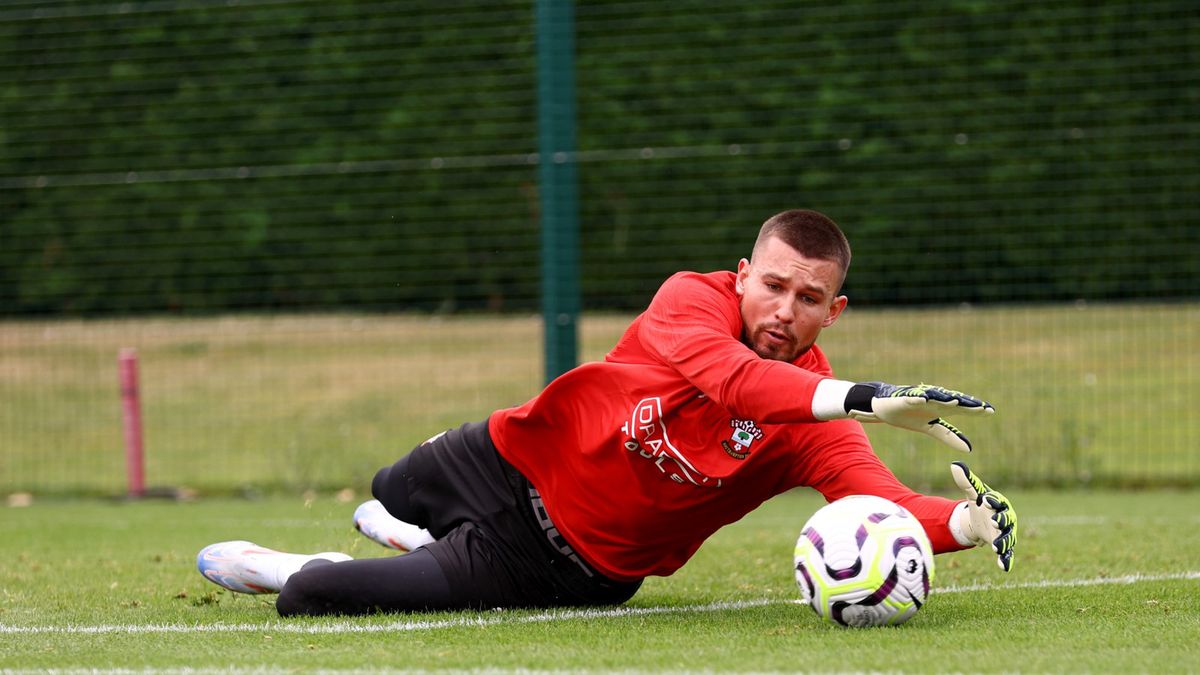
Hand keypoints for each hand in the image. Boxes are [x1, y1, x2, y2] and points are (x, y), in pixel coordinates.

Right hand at [844, 382, 993, 452]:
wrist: (883, 407)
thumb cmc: (908, 415)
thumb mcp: (930, 429)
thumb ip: (949, 436)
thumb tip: (969, 449)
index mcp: (941, 408)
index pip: (962, 408)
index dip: (975, 410)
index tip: (991, 411)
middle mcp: (933, 401)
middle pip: (952, 402)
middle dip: (966, 403)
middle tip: (982, 406)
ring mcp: (920, 398)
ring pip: (935, 398)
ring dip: (945, 399)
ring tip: (957, 401)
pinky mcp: (904, 398)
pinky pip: (912, 397)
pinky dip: (919, 397)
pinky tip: (925, 398)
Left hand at [950, 461, 1017, 571]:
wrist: (983, 520)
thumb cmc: (980, 504)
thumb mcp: (972, 493)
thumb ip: (966, 481)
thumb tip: (954, 464)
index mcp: (999, 503)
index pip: (997, 501)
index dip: (992, 501)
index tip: (984, 499)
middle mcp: (1006, 518)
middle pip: (1006, 520)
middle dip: (1001, 521)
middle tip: (994, 522)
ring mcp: (1006, 533)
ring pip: (1007, 538)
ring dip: (1003, 542)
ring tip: (997, 547)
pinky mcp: (1004, 546)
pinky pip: (1007, 554)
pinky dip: (1006, 560)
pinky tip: (1003, 568)